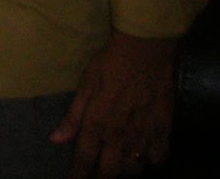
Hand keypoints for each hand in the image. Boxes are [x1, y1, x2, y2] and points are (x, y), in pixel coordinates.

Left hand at [50, 31, 174, 176]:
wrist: (145, 53)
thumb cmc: (109, 64)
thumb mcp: (85, 85)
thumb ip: (73, 117)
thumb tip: (56, 140)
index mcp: (97, 124)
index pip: (85, 160)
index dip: (78, 175)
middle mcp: (120, 136)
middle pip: (110, 172)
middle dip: (100, 177)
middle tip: (94, 174)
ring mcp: (144, 136)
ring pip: (134, 170)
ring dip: (123, 171)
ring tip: (116, 164)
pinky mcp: (163, 132)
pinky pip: (158, 159)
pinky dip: (149, 161)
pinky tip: (143, 154)